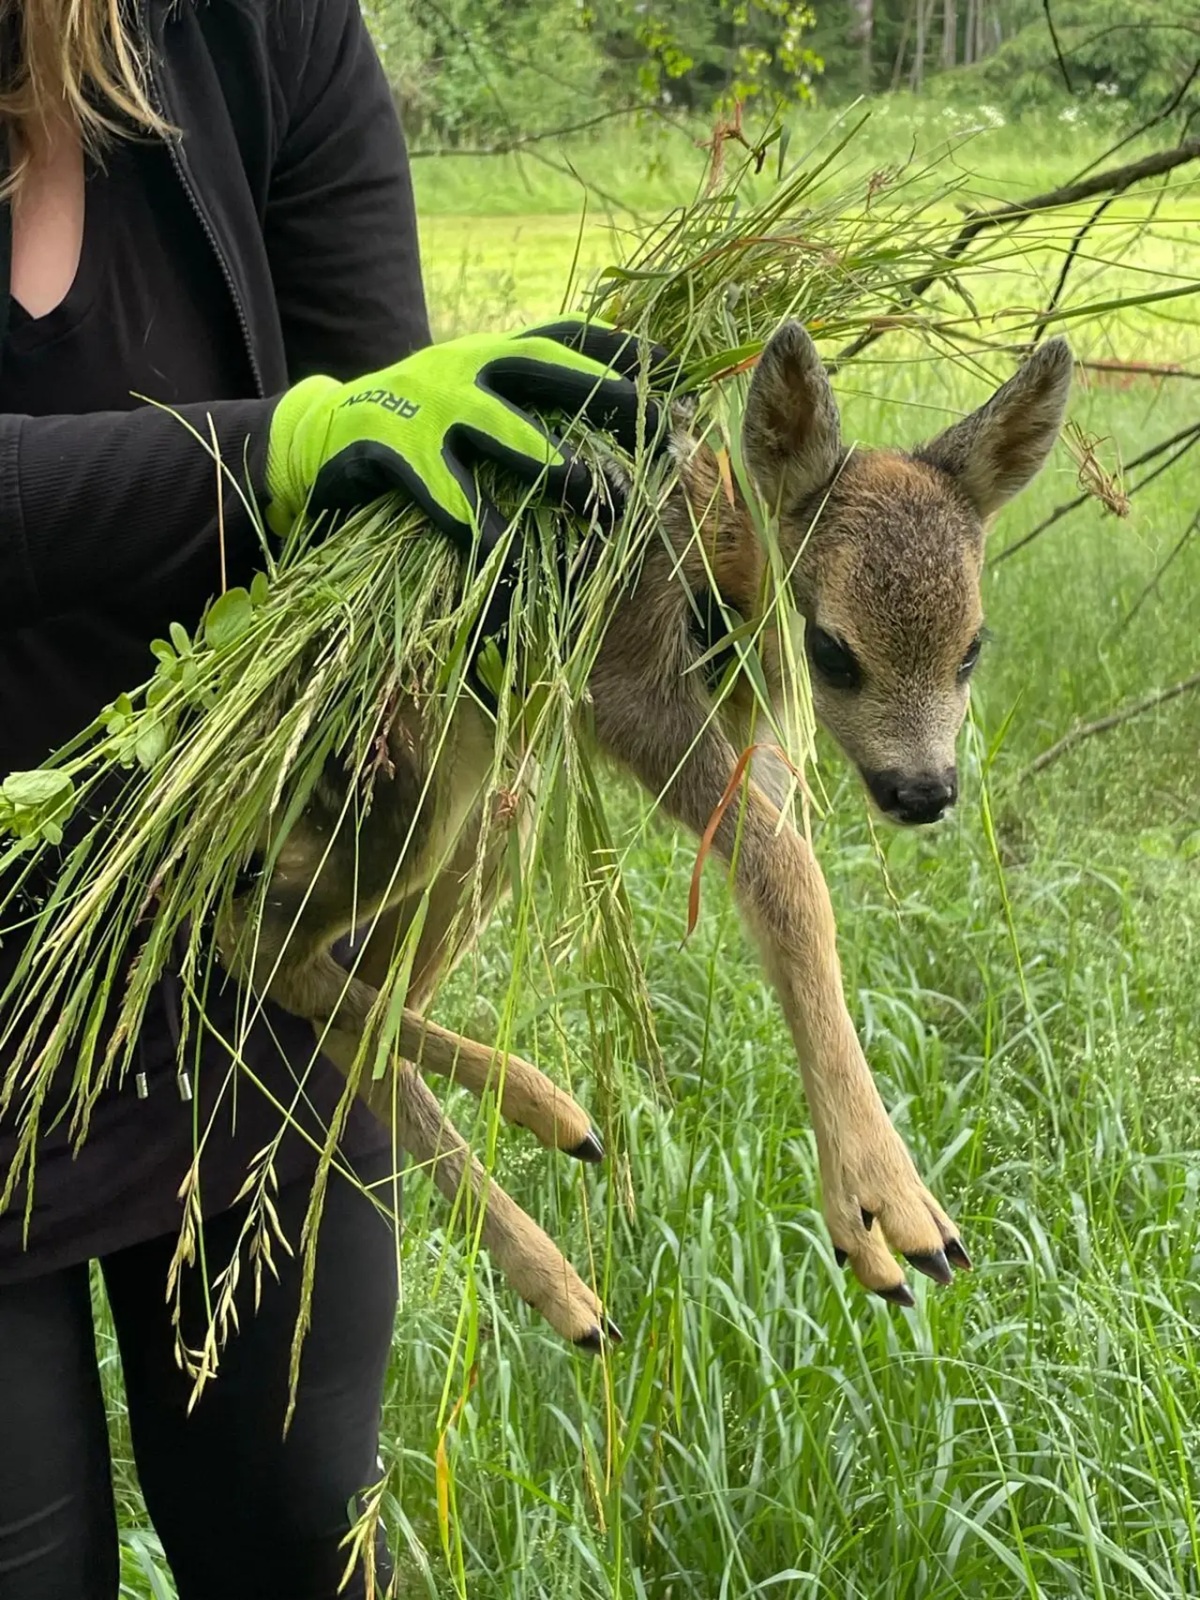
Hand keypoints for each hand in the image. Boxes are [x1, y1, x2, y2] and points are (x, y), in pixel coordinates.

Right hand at [265, 316, 673, 548]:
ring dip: (552, 461)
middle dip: (606, 396)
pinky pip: (444, 492)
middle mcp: (462, 368)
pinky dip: (477, 525)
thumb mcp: (468, 396)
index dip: (619, 347)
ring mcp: (425, 406)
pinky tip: (506, 556)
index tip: (673, 365)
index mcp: (487, 352)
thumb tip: (607, 410)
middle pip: (547, 373)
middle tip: (658, 428)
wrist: (315, 437)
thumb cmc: (413, 425)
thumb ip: (524, 398)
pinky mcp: (390, 450)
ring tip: (593, 493)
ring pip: (501, 430)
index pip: (564, 337)